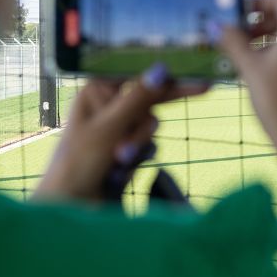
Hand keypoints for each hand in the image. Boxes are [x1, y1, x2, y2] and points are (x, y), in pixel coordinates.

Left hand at [32, 65, 201, 201]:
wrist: (71, 207)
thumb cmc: (78, 162)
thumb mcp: (110, 127)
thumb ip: (138, 98)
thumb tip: (162, 69)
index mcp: (97, 91)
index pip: (138, 74)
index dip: (166, 73)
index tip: (195, 71)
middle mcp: (108, 106)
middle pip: (149, 100)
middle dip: (146, 120)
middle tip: (205, 87)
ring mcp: (118, 130)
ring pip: (151, 126)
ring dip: (139, 144)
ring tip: (118, 159)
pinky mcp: (126, 151)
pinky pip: (149, 146)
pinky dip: (139, 158)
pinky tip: (119, 170)